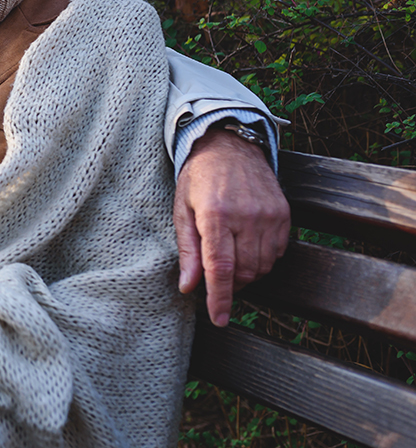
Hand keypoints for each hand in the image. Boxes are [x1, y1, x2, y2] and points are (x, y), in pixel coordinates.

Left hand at [175, 126, 289, 326]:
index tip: (219, 319)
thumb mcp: (182, 210)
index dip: (220, 298)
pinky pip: (276, 253)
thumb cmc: (199, 179)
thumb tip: (189, 287)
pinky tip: (247, 246)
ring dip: (246, 274)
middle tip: (215, 278)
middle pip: (244, 273)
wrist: (230, 147)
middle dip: (230, 285)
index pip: (221, 268)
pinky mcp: (284, 215)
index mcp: (216, 215)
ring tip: (229, 258)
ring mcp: (269, 216)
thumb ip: (188, 250)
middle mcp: (246, 217)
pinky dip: (262, 260)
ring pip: (262, 267)